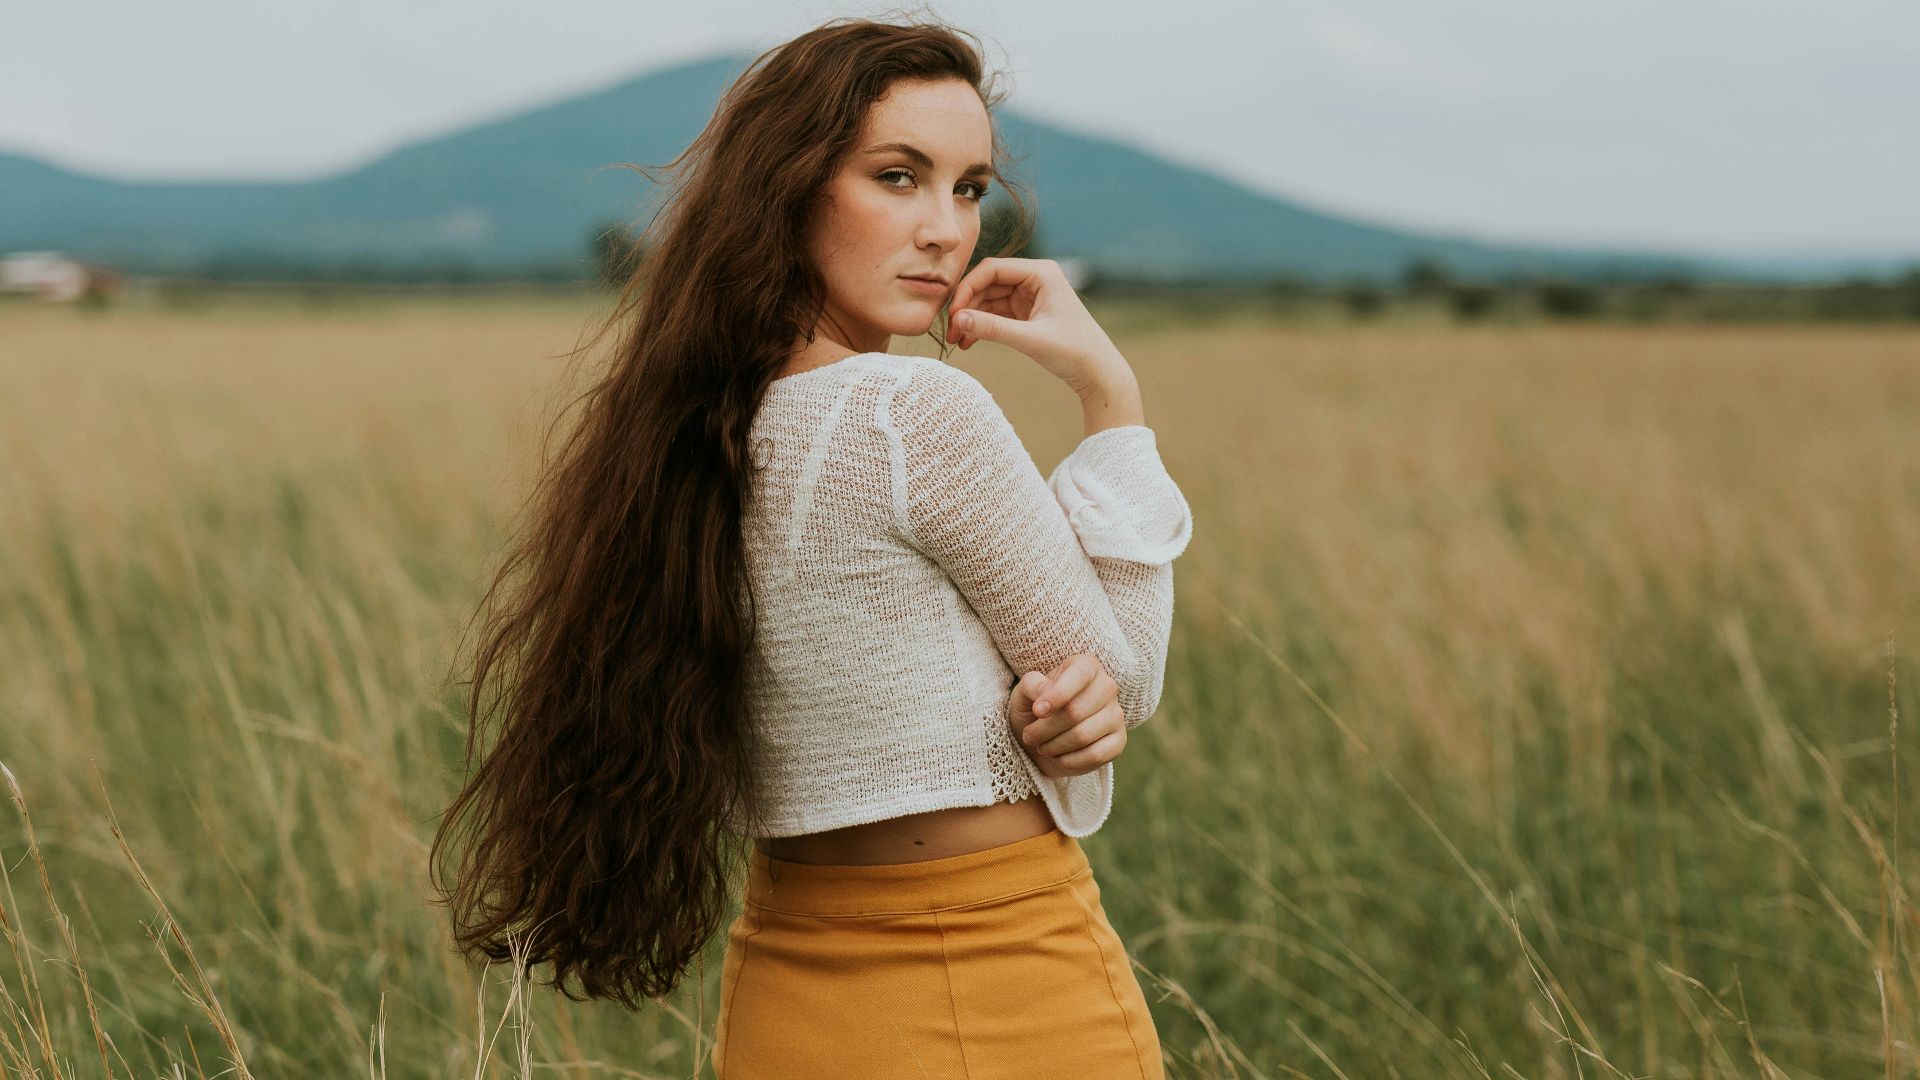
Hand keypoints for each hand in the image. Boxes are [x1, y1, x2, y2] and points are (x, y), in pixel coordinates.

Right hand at [944, 258, 1128, 398]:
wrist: (1097, 372)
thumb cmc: (1074, 351)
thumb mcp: (1030, 339)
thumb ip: (993, 329)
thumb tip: (957, 321)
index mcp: (1041, 272)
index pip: (993, 269)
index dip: (968, 289)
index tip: (954, 314)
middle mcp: (1035, 279)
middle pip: (987, 284)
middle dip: (967, 307)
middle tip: (950, 332)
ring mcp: (1030, 296)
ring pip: (989, 300)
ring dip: (972, 319)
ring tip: (957, 342)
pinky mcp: (1027, 313)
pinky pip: (997, 314)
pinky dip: (982, 327)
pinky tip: (969, 343)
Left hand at [1006, 653, 1127, 778]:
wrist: (1046, 736)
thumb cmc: (1036, 708)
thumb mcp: (1025, 692)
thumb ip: (1032, 685)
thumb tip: (1045, 694)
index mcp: (1086, 666)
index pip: (1080, 675)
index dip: (1057, 694)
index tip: (1037, 711)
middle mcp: (1107, 687)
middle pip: (1075, 711)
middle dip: (1045, 728)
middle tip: (1029, 735)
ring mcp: (1116, 715)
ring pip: (1083, 735)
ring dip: (1054, 746)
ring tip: (1041, 746)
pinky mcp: (1119, 741)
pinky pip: (1095, 755)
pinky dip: (1069, 761)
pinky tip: (1057, 758)